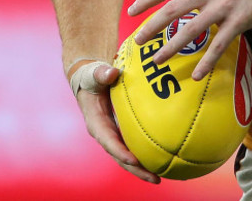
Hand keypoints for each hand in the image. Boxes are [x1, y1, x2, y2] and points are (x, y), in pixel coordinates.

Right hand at [75, 63, 160, 183]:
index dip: (121, 152)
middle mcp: (105, 134)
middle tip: (155, 179)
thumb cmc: (92, 77)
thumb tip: (112, 73)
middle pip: (120, 156)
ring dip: (143, 168)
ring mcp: (113, 135)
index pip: (109, 141)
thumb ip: (102, 73)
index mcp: (96, 123)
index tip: (134, 161)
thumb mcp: (94, 74)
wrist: (90, 80)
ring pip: (128, 156)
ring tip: (161, 178)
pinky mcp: (121, 132)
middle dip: (137, 169)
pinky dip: (144, 155)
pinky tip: (161, 160)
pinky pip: (133, 146)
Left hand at [128, 0, 251, 79]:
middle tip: (137, 41)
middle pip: (174, 9)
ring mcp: (224, 6)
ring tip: (158, 60)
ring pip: (192, 29)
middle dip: (152, 26)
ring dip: (173, 46)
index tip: (131, 11)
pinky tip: (196, 75)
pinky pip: (219, 45)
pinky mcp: (239, 21)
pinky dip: (207, 61)